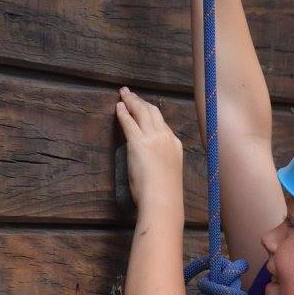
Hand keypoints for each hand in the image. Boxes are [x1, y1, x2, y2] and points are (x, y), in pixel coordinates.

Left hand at [115, 88, 183, 211]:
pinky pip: (128, 121)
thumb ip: (160, 160)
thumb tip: (150, 160)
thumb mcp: (168, 171)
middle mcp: (166, 137)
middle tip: (131, 94)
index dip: (150, 113)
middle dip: (141, 101)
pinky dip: (123, 112)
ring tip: (123, 94)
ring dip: (131, 101)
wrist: (163, 199)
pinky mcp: (138, 142)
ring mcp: (153, 138)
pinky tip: (118, 107)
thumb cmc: (165, 193)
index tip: (143, 108)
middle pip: (153, 112)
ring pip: (141, 111)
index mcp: (175, 145)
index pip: (162, 123)